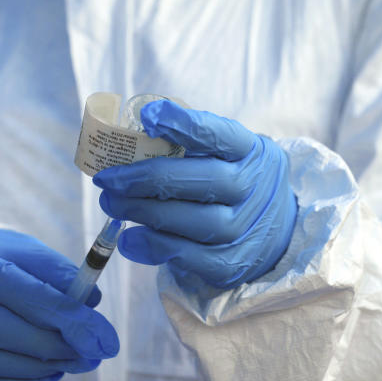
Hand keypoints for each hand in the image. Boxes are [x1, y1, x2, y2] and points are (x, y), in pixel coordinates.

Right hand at [0, 228, 118, 380]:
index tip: (109, 339)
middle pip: (32, 341)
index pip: (42, 303)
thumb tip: (92, 301)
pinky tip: (44, 372)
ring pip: (17, 369)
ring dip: (53, 367)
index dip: (81, 324)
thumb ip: (54, 271)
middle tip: (97, 349)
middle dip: (73, 349)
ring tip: (73, 357)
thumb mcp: (13, 247)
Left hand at [94, 100, 296, 288]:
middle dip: (148, 179)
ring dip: (146, 213)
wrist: (273, 230)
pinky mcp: (233, 264)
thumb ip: (189, 143)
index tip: (147, 116)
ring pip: (198, 222)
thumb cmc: (232, 181)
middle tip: (108, 180)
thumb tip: (133, 132)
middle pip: (205, 180)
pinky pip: (192, 258)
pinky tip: (129, 239)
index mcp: (252, 150)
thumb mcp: (226, 153)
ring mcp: (248, 229)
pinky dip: (155, 248)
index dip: (183, 124)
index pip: (220, 134)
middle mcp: (256, 188)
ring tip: (111, 205)